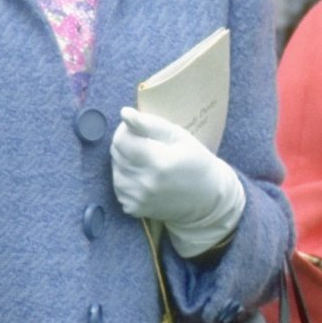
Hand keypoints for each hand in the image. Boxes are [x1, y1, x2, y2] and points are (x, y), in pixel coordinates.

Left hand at [110, 107, 244, 256]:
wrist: (207, 199)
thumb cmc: (196, 162)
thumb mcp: (179, 137)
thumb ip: (150, 124)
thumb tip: (124, 113)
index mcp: (159, 161)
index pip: (121, 139)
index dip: (126, 130)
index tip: (138, 129)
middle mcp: (145, 182)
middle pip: (116, 154)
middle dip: (126, 144)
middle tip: (145, 145)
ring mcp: (137, 199)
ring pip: (114, 170)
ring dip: (125, 162)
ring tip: (145, 162)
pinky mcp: (133, 209)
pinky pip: (118, 187)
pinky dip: (126, 179)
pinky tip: (143, 178)